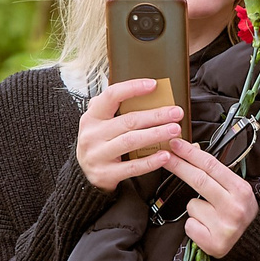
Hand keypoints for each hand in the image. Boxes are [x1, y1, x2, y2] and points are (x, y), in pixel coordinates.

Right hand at [77, 76, 185, 191]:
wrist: (83, 175)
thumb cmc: (99, 143)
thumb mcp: (99, 123)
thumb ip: (114, 108)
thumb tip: (144, 90)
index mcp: (92, 117)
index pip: (111, 96)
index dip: (132, 88)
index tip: (153, 85)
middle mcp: (93, 134)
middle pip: (128, 120)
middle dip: (156, 115)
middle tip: (176, 113)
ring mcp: (98, 155)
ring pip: (131, 141)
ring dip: (156, 134)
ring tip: (174, 130)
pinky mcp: (105, 174)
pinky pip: (132, 166)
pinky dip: (151, 161)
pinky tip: (165, 155)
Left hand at [159, 138, 258, 257]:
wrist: (250, 241)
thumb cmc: (237, 210)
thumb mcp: (234, 189)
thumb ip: (215, 172)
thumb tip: (190, 150)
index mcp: (241, 190)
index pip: (211, 166)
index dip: (191, 153)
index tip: (176, 144)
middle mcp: (235, 207)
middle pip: (199, 180)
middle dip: (178, 165)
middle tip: (165, 155)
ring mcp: (225, 226)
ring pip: (192, 205)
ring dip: (195, 208)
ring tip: (210, 215)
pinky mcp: (214, 243)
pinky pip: (190, 225)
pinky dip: (194, 226)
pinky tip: (207, 228)